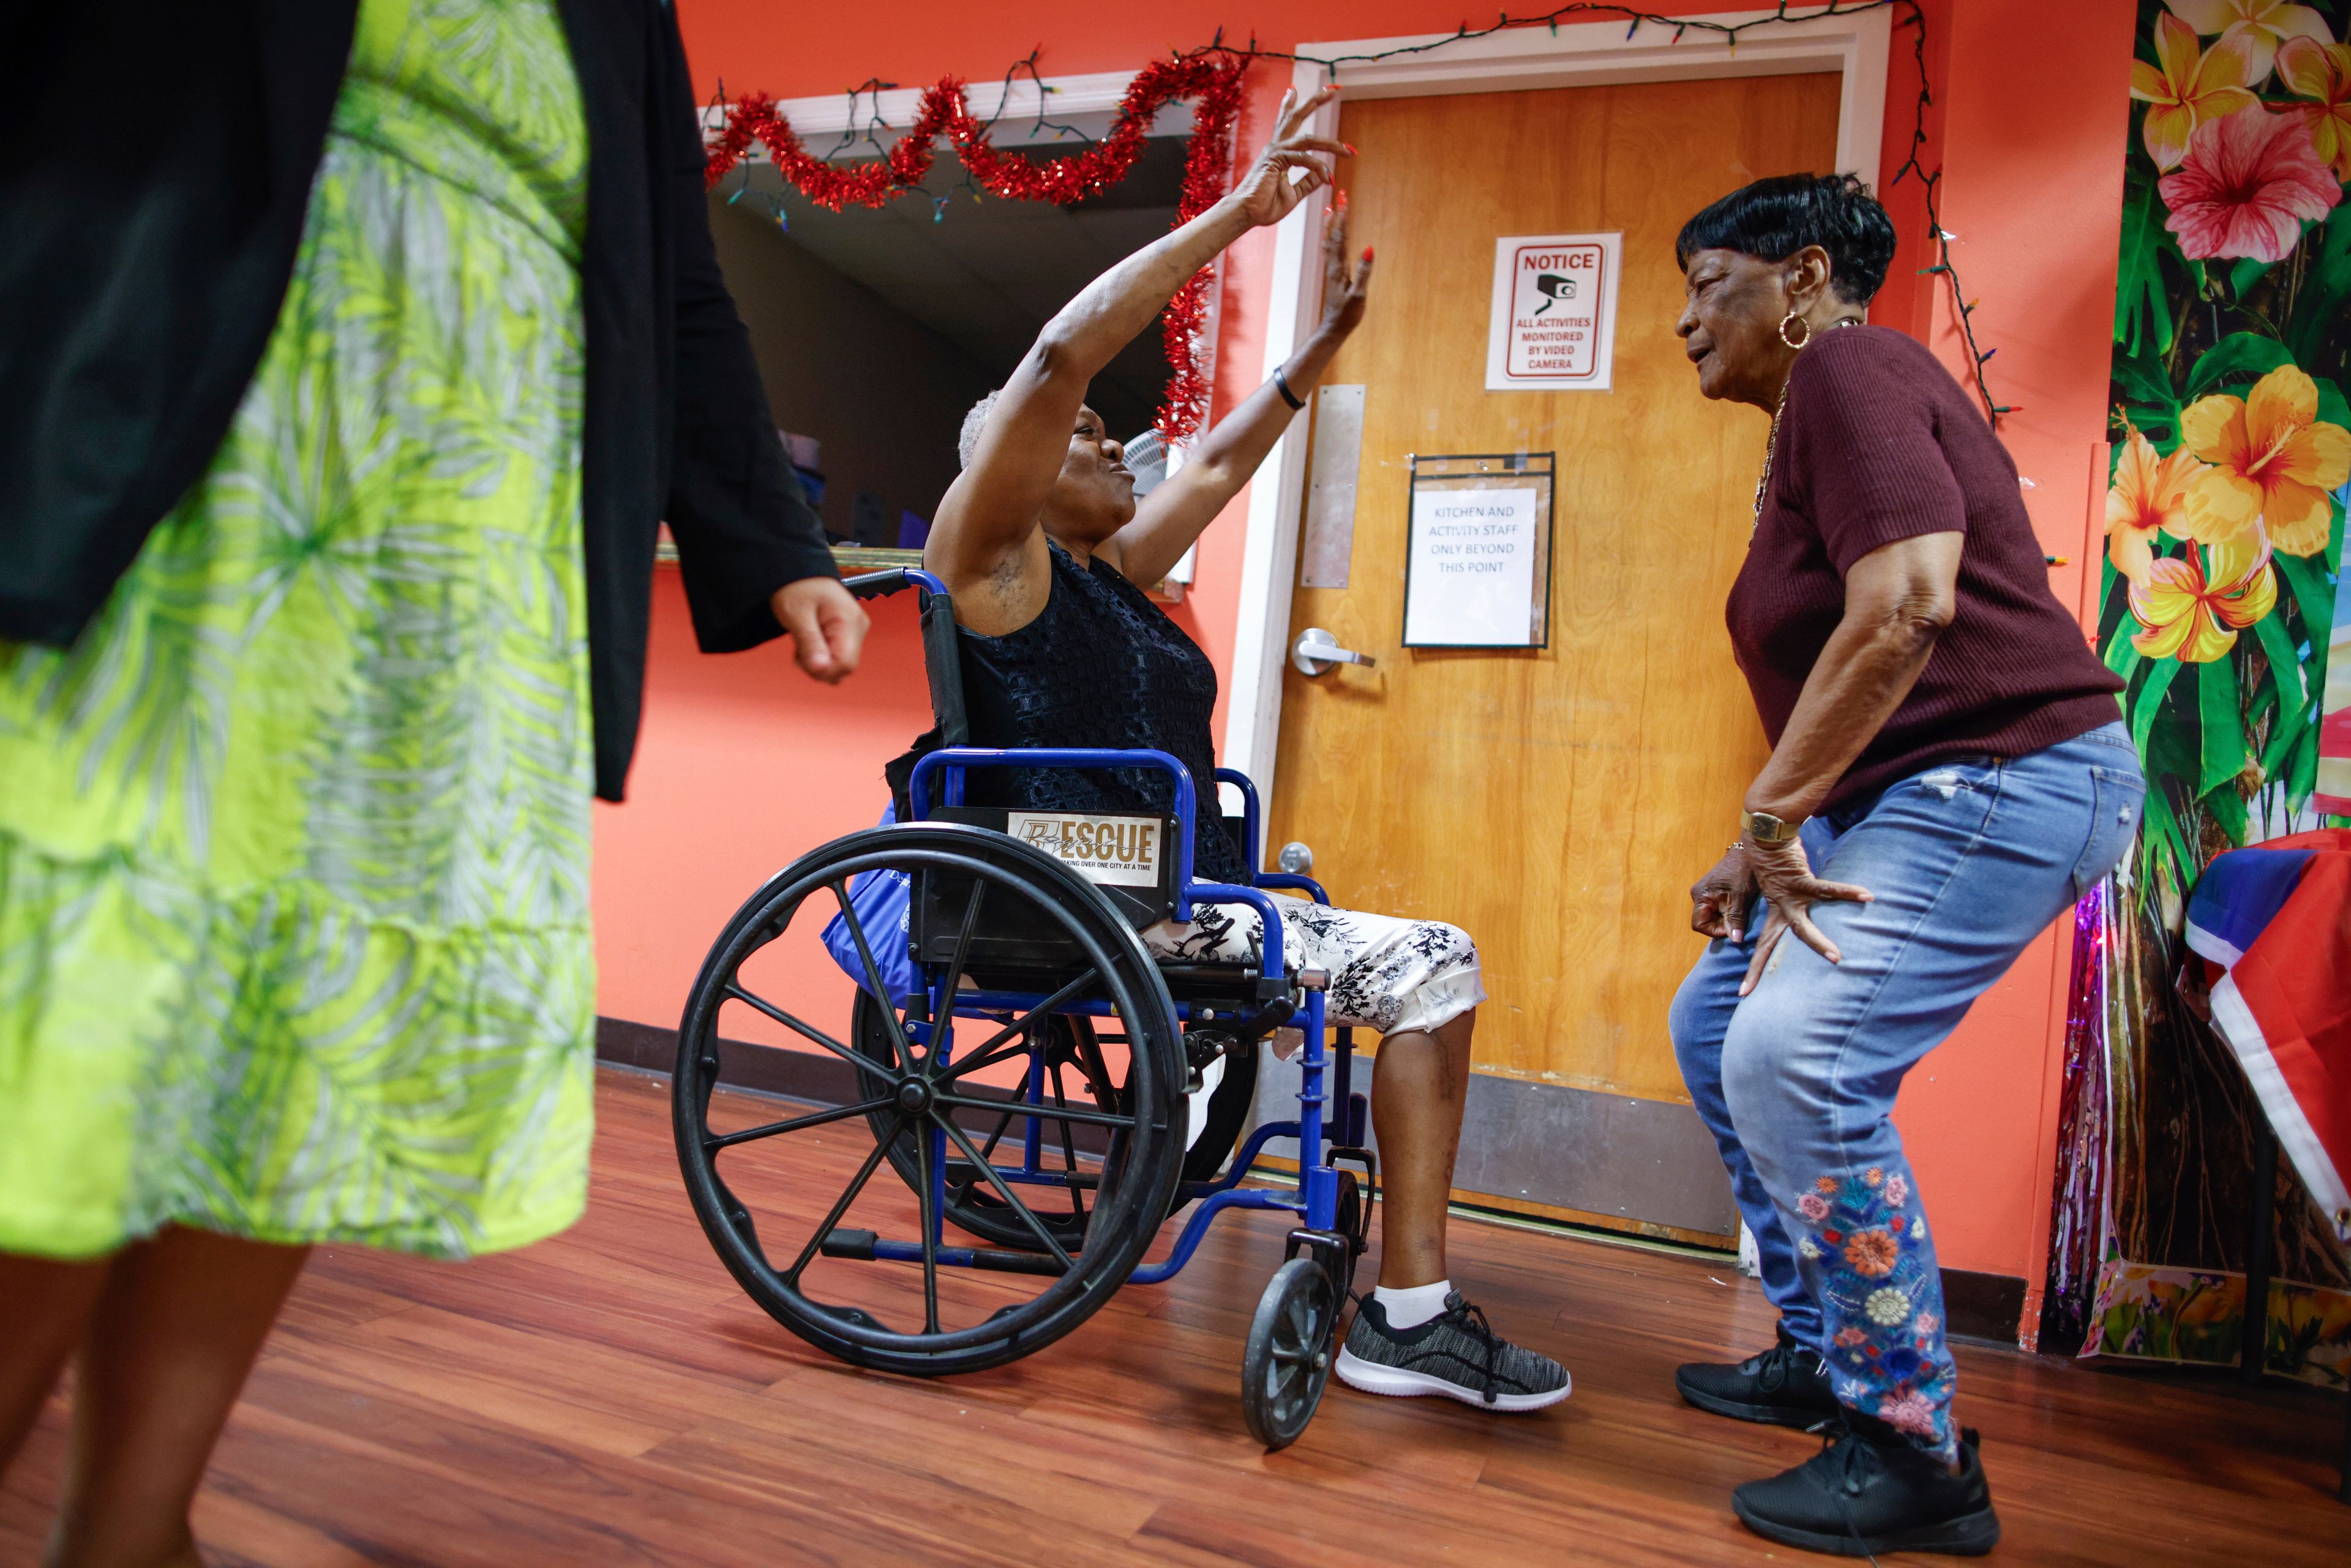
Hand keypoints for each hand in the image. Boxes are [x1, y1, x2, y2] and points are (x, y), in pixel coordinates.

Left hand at [770, 576, 867, 684]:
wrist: (799, 571)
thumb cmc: (797, 588)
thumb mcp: (797, 615)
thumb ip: (810, 643)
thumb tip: (821, 669)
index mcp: (849, 621)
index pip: (845, 664)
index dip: (823, 670)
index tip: (800, 660)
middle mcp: (858, 628)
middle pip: (844, 667)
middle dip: (819, 667)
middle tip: (798, 650)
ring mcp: (855, 631)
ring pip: (839, 664)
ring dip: (818, 662)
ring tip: (802, 642)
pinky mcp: (848, 634)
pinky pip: (837, 656)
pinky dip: (820, 656)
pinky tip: (808, 642)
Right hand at [1227, 86, 1349, 228]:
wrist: (1247, 214)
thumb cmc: (1264, 205)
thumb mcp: (1294, 193)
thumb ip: (1307, 183)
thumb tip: (1323, 177)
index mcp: (1278, 152)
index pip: (1286, 123)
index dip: (1292, 106)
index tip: (1295, 90)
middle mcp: (1276, 146)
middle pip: (1296, 116)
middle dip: (1314, 101)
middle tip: (1332, 89)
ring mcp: (1275, 151)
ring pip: (1308, 138)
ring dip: (1329, 143)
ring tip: (1347, 150)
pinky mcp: (1276, 160)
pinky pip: (1304, 158)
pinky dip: (1318, 167)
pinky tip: (1327, 178)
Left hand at [1316, 193, 1373, 338]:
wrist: (1333, 329)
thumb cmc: (1347, 315)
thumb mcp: (1359, 294)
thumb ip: (1364, 271)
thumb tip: (1369, 248)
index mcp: (1338, 267)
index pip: (1340, 237)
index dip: (1343, 217)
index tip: (1345, 199)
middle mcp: (1333, 265)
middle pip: (1334, 234)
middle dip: (1338, 214)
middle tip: (1339, 196)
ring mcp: (1332, 270)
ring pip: (1330, 241)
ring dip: (1332, 224)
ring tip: (1332, 208)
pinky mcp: (1333, 275)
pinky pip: (1331, 251)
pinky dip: (1331, 238)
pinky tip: (1329, 235)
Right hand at [1688, 846, 1754, 941]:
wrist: (1748, 852)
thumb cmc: (1743, 871)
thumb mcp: (1741, 896)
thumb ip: (1735, 918)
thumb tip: (1735, 940)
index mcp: (1700, 895)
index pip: (1699, 925)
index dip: (1715, 931)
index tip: (1733, 928)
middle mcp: (1699, 895)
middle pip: (1706, 921)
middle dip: (1722, 925)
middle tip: (1739, 920)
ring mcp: (1705, 893)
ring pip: (1713, 916)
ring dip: (1726, 918)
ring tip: (1740, 911)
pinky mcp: (1713, 892)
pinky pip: (1717, 909)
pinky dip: (1728, 912)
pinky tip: (1739, 906)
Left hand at [1738, 834, 1873, 996]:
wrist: (1767, 834)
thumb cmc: (1777, 862)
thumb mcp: (1778, 890)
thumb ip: (1788, 906)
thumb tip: (1801, 921)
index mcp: (1774, 913)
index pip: (1762, 946)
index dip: (1754, 969)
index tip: (1742, 993)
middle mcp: (1779, 908)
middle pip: (1771, 943)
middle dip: (1767, 967)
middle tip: (1754, 993)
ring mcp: (1789, 896)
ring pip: (1801, 924)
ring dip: (1818, 942)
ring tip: (1836, 957)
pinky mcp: (1801, 879)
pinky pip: (1826, 888)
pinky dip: (1846, 891)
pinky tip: (1866, 895)